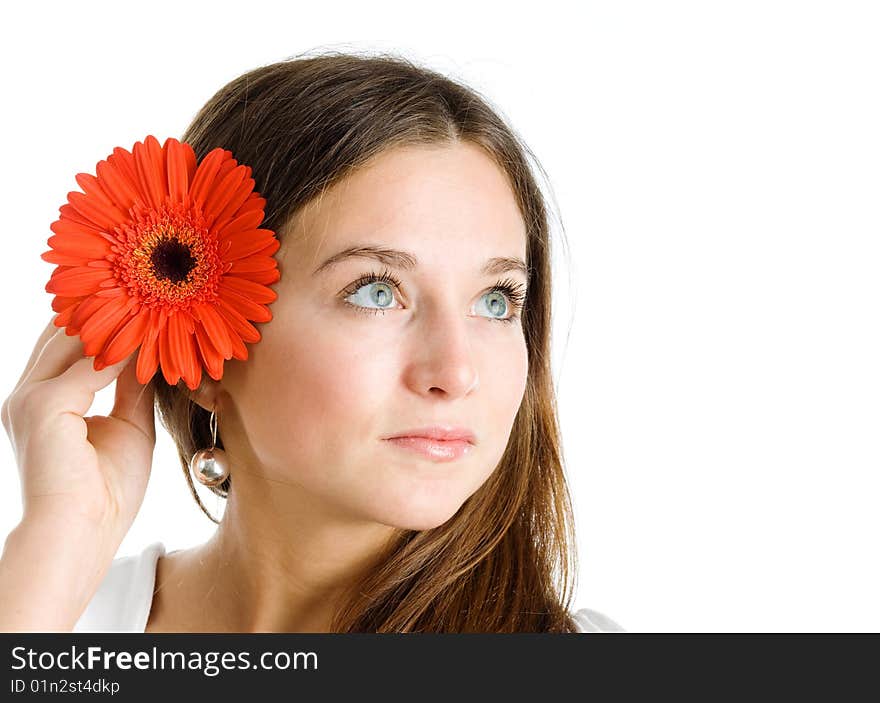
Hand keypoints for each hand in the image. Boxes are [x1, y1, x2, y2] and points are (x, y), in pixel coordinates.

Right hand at [1, 314, 156, 542]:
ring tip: (157, 308)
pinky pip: (88, 365)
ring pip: (72, 340)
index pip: (66, 344)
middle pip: (62, 333)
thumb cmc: (106, 492)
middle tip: (153, 295)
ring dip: (115, 324)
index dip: (104, 323)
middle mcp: (27, 394)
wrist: (82, 534)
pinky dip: (122, 351)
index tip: (148, 306)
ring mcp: (29, 398)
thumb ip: (132, 388)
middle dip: (104, 312)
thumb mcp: (129, 426)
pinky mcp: (42, 406)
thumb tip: (148, 353)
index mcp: (42, 401)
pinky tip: (153, 342)